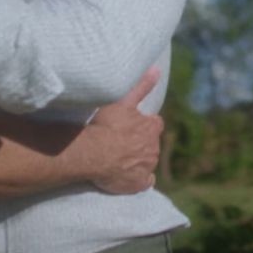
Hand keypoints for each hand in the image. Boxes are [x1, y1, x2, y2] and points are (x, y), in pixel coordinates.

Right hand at [81, 67, 163, 193]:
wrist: (95, 152)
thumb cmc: (107, 125)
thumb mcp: (124, 100)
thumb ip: (142, 86)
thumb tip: (158, 69)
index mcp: (151, 128)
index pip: (155, 124)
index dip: (145, 125)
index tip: (134, 126)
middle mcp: (153, 148)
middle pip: (152, 144)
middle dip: (142, 143)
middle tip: (123, 142)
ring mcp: (147, 167)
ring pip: (148, 162)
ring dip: (139, 160)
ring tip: (121, 158)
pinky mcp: (138, 183)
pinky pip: (145, 182)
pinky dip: (141, 179)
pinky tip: (130, 177)